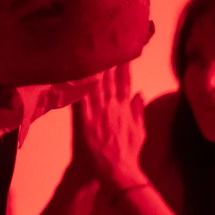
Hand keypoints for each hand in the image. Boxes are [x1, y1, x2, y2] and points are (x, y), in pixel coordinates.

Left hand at [73, 63, 146, 186]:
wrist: (115, 171)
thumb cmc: (127, 154)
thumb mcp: (140, 132)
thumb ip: (138, 111)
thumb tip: (140, 93)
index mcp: (125, 109)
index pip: (125, 82)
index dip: (124, 67)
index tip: (124, 51)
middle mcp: (112, 108)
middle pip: (110, 80)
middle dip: (109, 60)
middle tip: (106, 43)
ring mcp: (98, 114)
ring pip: (95, 86)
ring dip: (93, 69)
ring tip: (91, 51)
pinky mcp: (85, 122)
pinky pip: (80, 101)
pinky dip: (78, 88)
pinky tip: (74, 75)